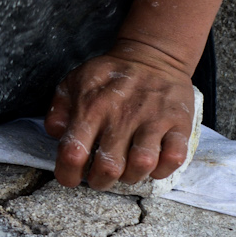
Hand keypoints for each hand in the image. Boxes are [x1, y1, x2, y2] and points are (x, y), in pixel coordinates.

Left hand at [44, 39, 197, 189]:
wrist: (153, 54)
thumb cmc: (111, 76)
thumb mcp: (75, 82)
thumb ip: (59, 110)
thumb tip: (56, 135)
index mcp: (91, 107)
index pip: (72, 153)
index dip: (68, 174)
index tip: (71, 177)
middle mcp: (121, 115)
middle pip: (108, 168)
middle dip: (101, 181)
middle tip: (101, 176)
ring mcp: (153, 119)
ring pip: (142, 165)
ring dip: (132, 176)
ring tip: (128, 169)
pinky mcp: (179, 122)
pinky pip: (174, 158)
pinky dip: (162, 169)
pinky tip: (153, 162)